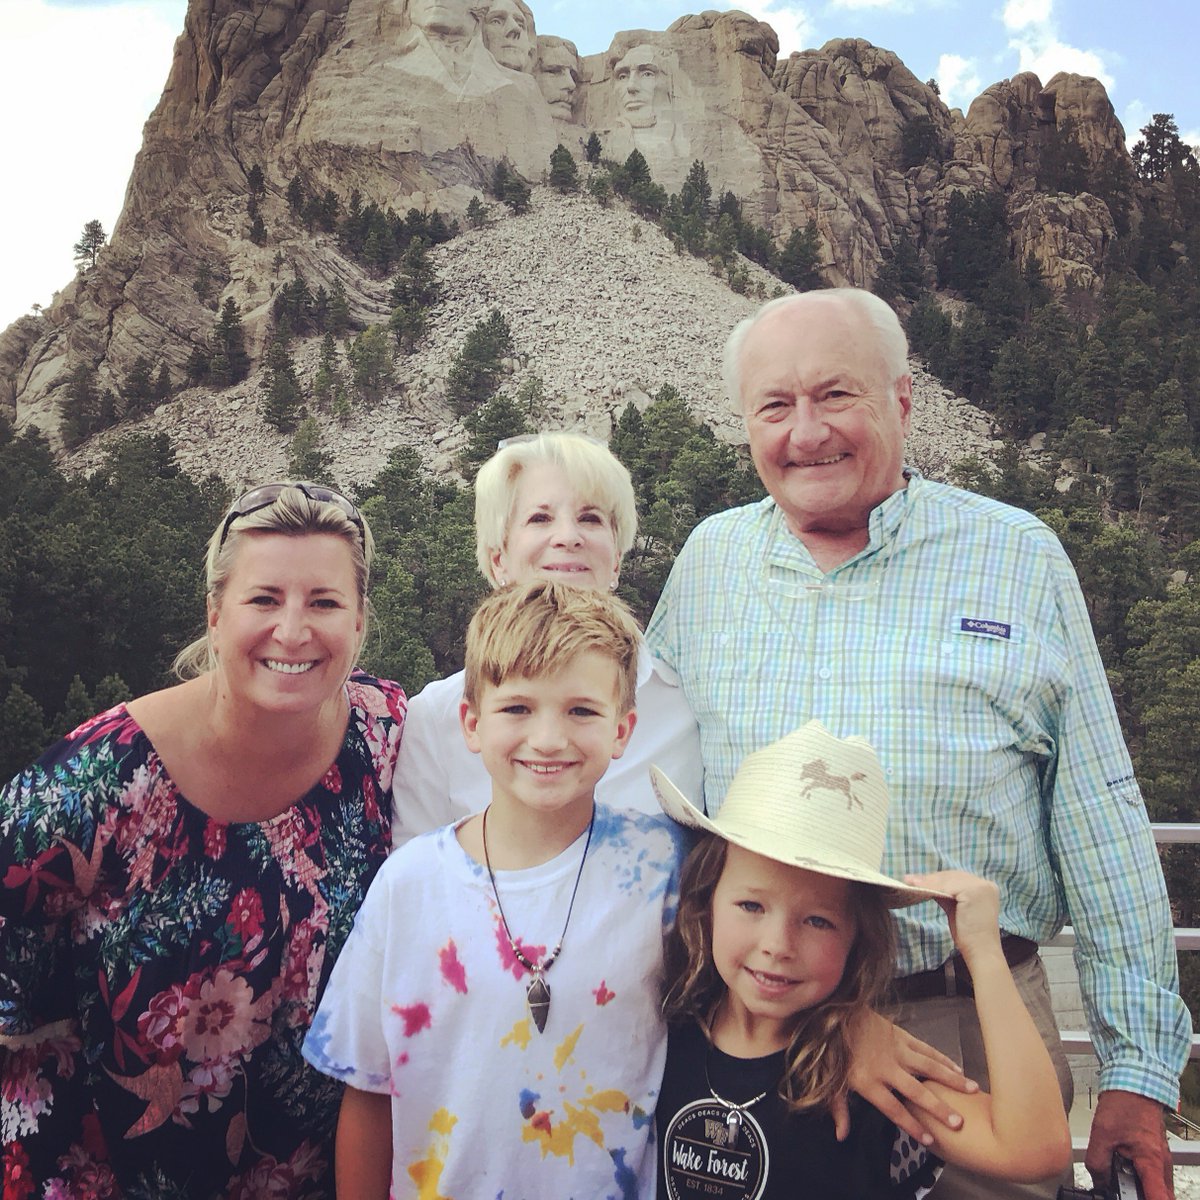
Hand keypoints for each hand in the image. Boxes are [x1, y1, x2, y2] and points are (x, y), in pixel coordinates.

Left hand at [836, 1009, 977, 1143]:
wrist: (832, 1010)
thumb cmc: (831, 1049)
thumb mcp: (830, 1081)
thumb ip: (839, 1109)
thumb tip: (842, 1136)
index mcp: (868, 1082)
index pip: (893, 1109)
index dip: (911, 1125)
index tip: (929, 1140)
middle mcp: (886, 1067)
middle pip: (917, 1091)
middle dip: (939, 1108)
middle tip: (958, 1122)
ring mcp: (895, 1049)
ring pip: (928, 1066)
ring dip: (951, 1079)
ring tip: (972, 1090)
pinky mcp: (900, 1034)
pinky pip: (925, 1048)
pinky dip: (942, 1058)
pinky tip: (957, 1067)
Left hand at [903, 870, 1001, 963]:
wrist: (981, 952)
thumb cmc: (968, 935)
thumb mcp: (956, 909)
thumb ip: (947, 894)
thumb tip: (925, 882)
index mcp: (986, 888)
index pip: (957, 878)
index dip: (937, 878)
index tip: (917, 879)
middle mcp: (986, 884)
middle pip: (952, 877)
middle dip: (930, 879)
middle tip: (909, 880)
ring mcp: (981, 887)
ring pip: (948, 880)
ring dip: (928, 882)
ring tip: (911, 883)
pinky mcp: (973, 892)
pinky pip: (948, 887)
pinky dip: (933, 887)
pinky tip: (921, 889)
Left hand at [1085, 1091, 1172, 1199]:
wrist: (1133, 1084)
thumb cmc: (1123, 1103)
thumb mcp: (1102, 1133)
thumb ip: (1098, 1162)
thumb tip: (1099, 1182)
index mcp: (1151, 1161)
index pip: (1159, 1199)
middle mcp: (1161, 1164)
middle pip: (1158, 1196)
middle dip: (1139, 1197)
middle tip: (1119, 1189)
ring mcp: (1160, 1159)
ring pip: (1155, 1187)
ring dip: (1137, 1188)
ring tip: (1117, 1177)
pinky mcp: (1155, 1154)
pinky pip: (1151, 1175)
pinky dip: (1139, 1178)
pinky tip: (1121, 1170)